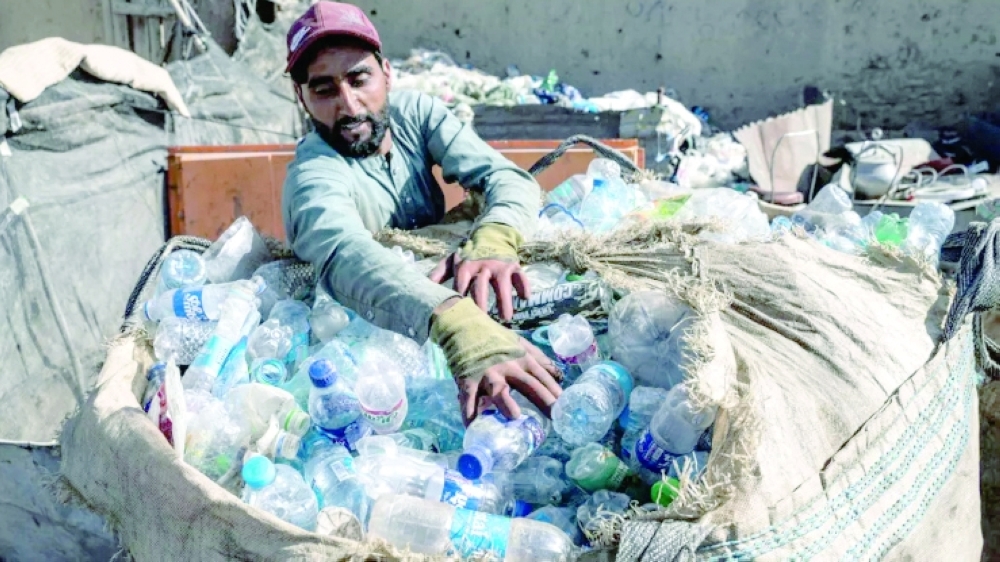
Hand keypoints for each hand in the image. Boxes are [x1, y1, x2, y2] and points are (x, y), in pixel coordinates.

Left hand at [429, 252, 529, 320]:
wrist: (491, 234)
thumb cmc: (469, 253)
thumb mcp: (453, 260)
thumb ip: (438, 274)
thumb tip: (422, 288)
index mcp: (466, 266)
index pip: (461, 285)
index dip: (460, 299)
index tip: (459, 315)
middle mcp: (483, 266)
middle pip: (481, 286)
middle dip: (481, 303)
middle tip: (482, 321)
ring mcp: (500, 266)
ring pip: (503, 284)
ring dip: (504, 301)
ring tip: (506, 318)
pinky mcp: (514, 266)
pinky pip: (521, 277)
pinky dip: (523, 287)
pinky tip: (524, 299)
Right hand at [429, 298, 562, 425]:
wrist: (463, 324)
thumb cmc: (494, 338)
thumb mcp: (520, 344)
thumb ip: (539, 359)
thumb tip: (559, 375)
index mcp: (523, 358)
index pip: (543, 377)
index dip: (555, 392)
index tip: (567, 408)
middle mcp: (508, 366)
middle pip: (529, 384)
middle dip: (544, 400)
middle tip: (556, 417)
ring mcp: (487, 373)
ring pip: (497, 388)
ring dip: (505, 402)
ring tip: (514, 416)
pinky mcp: (467, 379)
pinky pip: (468, 398)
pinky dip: (469, 412)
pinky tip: (472, 426)